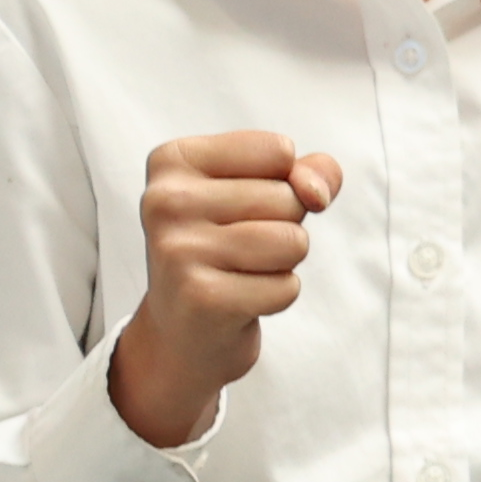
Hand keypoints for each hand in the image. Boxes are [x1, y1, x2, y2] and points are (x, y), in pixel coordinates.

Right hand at [108, 131, 342, 449]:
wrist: (184, 329)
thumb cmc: (231, 245)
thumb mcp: (267, 191)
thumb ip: (310, 171)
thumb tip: (316, 191)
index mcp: (173, 161)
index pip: (280, 151)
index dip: (284, 184)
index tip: (239, 208)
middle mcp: (164, 201)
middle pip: (288, 199)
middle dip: (284, 226)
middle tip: (238, 248)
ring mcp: (177, 251)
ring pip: (293, 241)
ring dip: (284, 262)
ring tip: (243, 271)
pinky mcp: (200, 298)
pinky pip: (287, 287)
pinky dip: (277, 296)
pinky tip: (239, 300)